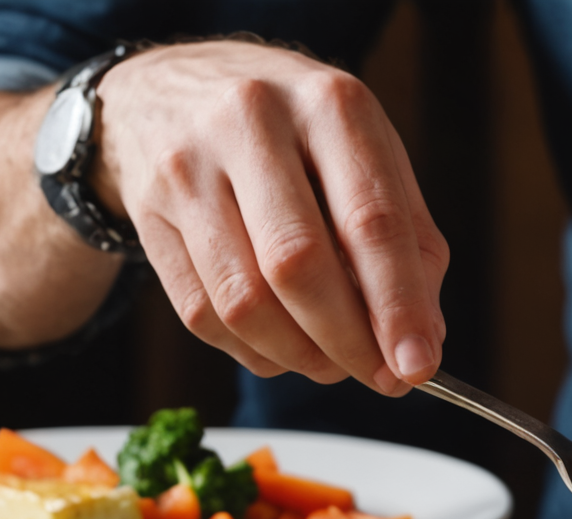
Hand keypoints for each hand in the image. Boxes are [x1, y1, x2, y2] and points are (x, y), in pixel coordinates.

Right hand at [94, 41, 447, 394]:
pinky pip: (202, 314)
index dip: (397, 306)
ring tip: (332, 362)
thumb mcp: (365, 153)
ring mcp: (188, 167)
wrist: (171, 89)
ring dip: (299, 356)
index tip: (417, 365)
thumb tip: (422, 341)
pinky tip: (281, 346)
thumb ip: (408, 240)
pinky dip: (253, 351)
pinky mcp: (149, 214)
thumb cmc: (293, 131)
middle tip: (379, 376)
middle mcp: (251, 123)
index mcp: (327, 104)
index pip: (370, 220)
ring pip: (244, 301)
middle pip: (298, 265)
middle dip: (347, 341)